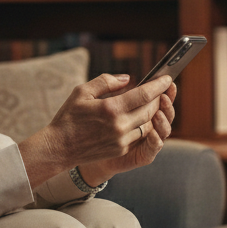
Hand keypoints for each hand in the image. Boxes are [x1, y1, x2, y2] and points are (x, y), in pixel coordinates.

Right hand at [17, 73, 174, 189]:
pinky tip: (139, 117)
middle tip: (159, 89)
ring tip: (151, 103)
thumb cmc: (68, 117)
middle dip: (158, 98)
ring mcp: (121, 140)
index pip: (144, 95)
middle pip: (150, 109)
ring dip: (152, 113)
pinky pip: (139, 135)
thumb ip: (106, 82)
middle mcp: (120, 125)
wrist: (59, 148)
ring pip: (148, 124)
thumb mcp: (82, 92)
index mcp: (111, 108)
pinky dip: (143, 124)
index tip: (167, 78)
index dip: (158, 85)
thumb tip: (127, 79)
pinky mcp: (120, 150)